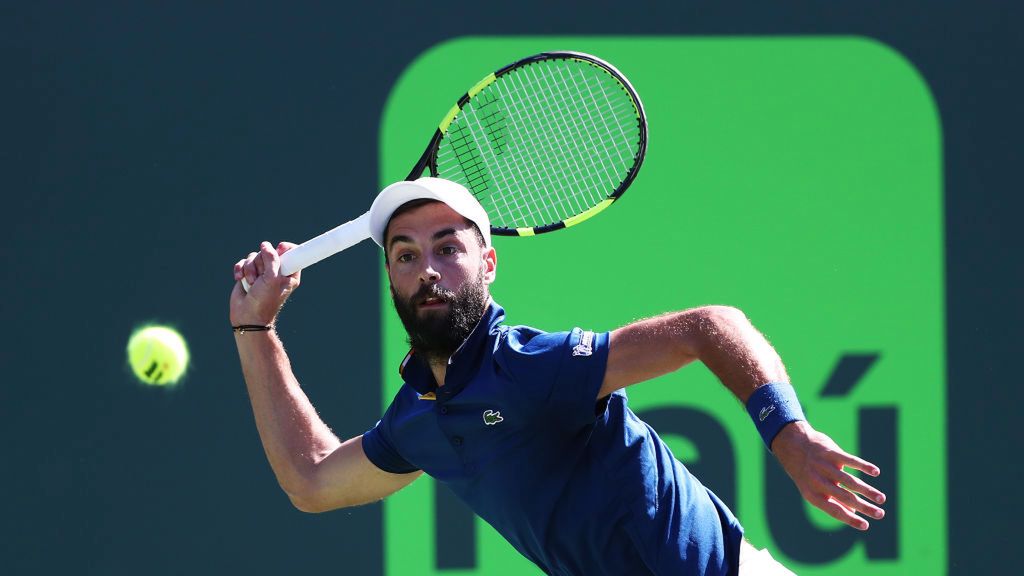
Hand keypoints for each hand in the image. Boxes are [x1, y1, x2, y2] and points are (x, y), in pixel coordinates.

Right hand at [230, 241, 300, 326]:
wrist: (247, 316)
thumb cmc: (264, 301)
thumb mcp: (272, 279)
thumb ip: (271, 259)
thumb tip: (265, 245)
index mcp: (289, 273)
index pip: (292, 252)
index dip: (284, 248)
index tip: (279, 249)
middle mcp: (276, 271)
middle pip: (268, 252)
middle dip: (261, 263)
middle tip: (261, 277)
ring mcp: (262, 272)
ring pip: (254, 256)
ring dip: (249, 269)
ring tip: (251, 283)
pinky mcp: (248, 274)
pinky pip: (243, 262)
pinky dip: (240, 270)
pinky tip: (239, 279)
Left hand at [771, 421, 885, 530]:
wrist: (792, 445)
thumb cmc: (806, 472)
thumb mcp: (811, 489)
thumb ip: (831, 500)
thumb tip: (853, 513)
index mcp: (812, 494)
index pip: (834, 510)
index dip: (850, 519)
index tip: (866, 526)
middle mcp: (818, 482)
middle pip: (846, 497)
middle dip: (865, 507)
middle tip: (880, 514)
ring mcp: (824, 466)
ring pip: (850, 482)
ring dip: (868, 491)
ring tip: (881, 499)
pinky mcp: (831, 452)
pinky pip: (850, 460)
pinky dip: (864, 466)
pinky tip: (876, 472)